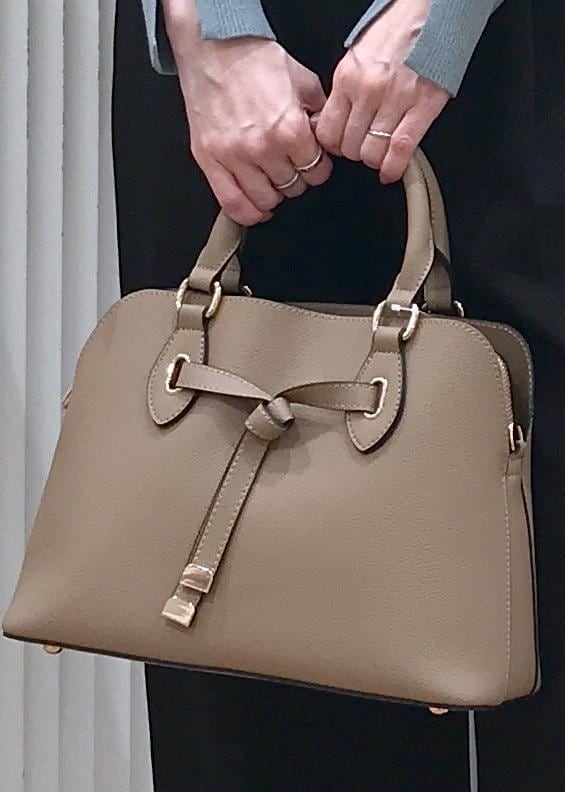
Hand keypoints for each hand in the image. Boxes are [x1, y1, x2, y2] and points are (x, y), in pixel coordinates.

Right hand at [162, 0, 331, 224]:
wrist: (213, 47)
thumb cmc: (253, 59)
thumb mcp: (301, 79)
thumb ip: (318, 113)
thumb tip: (326, 138)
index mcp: (289, 128)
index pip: (317, 171)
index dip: (318, 167)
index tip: (311, 161)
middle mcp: (263, 148)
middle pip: (293, 188)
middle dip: (296, 177)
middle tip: (289, 164)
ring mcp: (235, 158)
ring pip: (266, 200)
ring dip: (273, 194)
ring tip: (271, 179)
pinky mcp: (211, 162)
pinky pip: (232, 204)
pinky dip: (248, 214)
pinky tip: (256, 208)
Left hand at [315, 0, 448, 183]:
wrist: (431, 11)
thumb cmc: (396, 30)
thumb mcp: (357, 56)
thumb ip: (346, 89)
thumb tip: (337, 119)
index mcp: (348, 76)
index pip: (327, 132)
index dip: (333, 146)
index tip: (340, 146)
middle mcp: (368, 90)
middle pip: (350, 147)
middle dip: (355, 154)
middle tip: (363, 148)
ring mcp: (396, 100)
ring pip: (373, 153)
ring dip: (374, 160)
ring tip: (378, 155)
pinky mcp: (423, 107)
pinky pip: (401, 150)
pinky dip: (394, 168)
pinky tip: (391, 172)